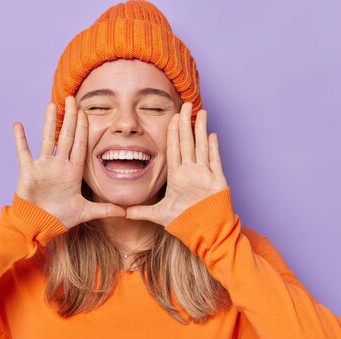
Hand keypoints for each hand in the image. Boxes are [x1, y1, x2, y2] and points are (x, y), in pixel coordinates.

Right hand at [13, 96, 125, 228]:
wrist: (39, 225)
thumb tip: (126, 212)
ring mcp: (43, 167)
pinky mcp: (29, 172)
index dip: (83, 129)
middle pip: (66, 136)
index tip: (86, 112)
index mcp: (73, 172)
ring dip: (49, 122)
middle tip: (73, 99)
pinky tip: (18, 125)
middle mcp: (59, 165)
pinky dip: (20, 139)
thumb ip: (104, 209)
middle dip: (70, 118)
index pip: (80, 145)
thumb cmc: (60, 218)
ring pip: (47, 139)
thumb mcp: (85, 212)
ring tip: (52, 105)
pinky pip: (24, 152)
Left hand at [126, 102, 227, 225]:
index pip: (174, 149)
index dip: (173, 133)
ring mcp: (204, 175)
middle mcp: (190, 172)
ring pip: (201, 147)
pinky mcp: (216, 181)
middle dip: (186, 123)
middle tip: (185, 105)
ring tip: (200, 112)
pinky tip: (212, 134)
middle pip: (188, 142)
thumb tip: (123, 213)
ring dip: (201, 130)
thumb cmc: (184, 222)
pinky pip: (214, 161)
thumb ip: (142, 211)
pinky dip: (213, 148)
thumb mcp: (159, 214)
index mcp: (177, 176)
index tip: (171, 117)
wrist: (203, 231)